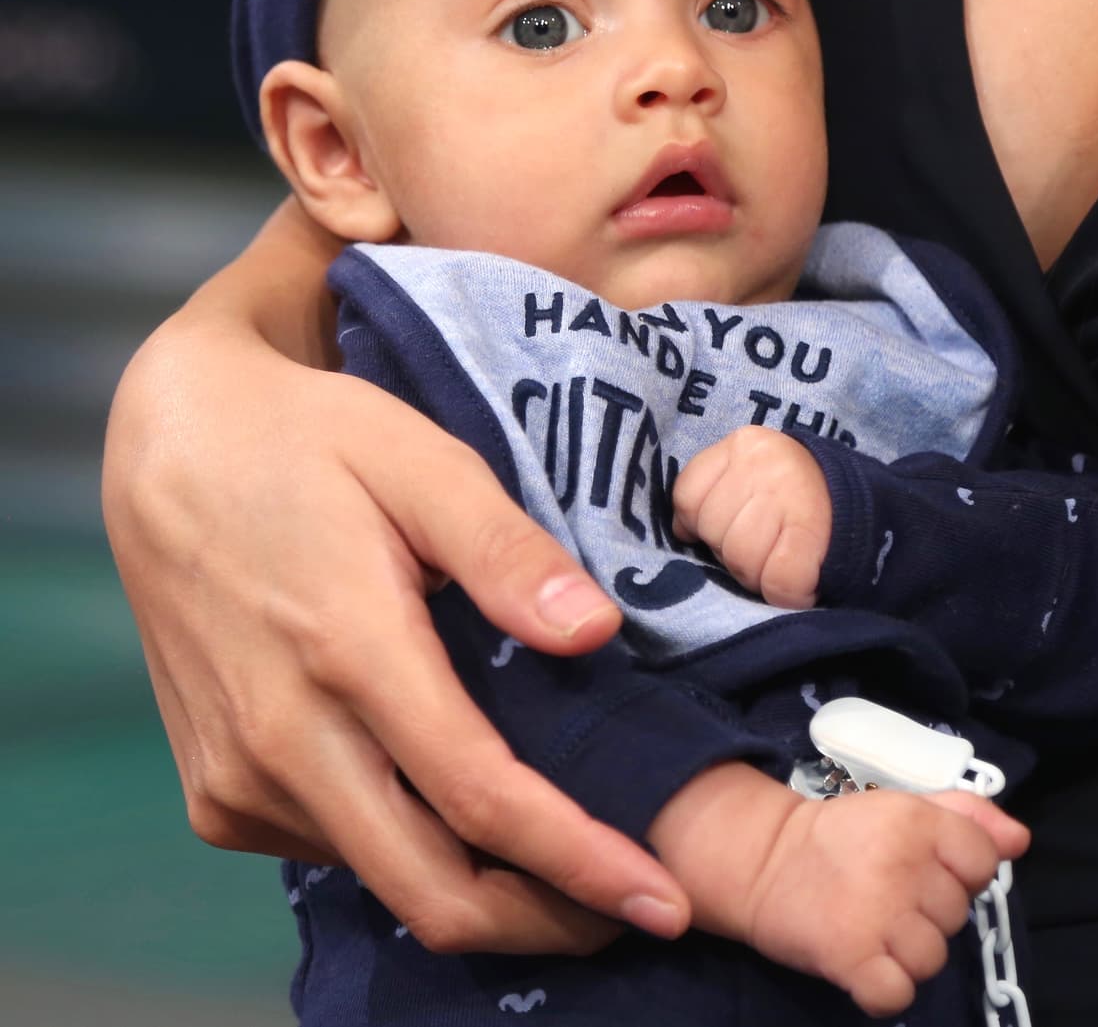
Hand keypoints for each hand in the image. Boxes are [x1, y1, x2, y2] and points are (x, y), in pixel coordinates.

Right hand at [103, 310, 689, 953]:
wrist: (176, 449)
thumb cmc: (310, 441)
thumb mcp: (420, 461)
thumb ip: (506, 551)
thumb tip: (595, 633)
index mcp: (346, 647)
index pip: (479, 794)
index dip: (578, 858)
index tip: (661, 898)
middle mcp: (280, 734)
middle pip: (429, 887)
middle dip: (543, 916)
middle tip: (633, 903)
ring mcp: (236, 774)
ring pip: (381, 877)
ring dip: (478, 886)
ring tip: (556, 846)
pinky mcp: (215, 790)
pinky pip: (330, 850)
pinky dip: (404, 850)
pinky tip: (450, 801)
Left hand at [672, 425, 831, 607]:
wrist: (872, 507)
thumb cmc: (798, 497)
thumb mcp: (751, 475)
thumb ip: (713, 493)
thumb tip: (683, 530)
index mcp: (743, 444)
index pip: (688, 496)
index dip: (701, 524)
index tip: (731, 527)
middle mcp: (764, 462)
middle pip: (713, 530)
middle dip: (732, 552)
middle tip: (766, 547)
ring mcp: (790, 494)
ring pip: (740, 559)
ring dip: (759, 575)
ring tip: (782, 560)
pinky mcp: (813, 532)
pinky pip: (777, 580)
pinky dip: (785, 593)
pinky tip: (797, 582)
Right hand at [746, 785, 1027, 1017]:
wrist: (763, 859)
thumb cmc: (840, 836)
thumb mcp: (901, 808)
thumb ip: (965, 816)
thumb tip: (1020, 840)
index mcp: (917, 820)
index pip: (982, 860)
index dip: (959, 871)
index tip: (922, 869)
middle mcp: (902, 865)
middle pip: (956, 916)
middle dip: (927, 913)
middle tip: (883, 895)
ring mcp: (877, 913)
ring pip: (932, 960)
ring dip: (905, 954)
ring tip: (871, 927)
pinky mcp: (850, 956)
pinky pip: (897, 993)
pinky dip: (883, 988)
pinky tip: (863, 963)